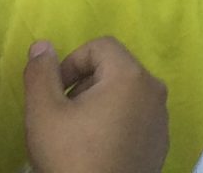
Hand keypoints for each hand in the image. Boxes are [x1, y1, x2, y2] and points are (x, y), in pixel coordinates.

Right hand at [23, 37, 168, 172]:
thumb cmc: (71, 157)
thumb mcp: (44, 114)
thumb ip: (40, 75)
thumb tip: (42, 45)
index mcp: (131, 76)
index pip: (101, 46)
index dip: (72, 63)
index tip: (55, 92)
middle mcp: (154, 90)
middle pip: (115, 68)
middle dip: (84, 84)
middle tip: (63, 115)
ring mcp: (162, 117)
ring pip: (125, 93)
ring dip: (98, 104)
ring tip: (77, 134)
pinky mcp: (160, 142)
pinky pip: (136, 117)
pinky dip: (115, 122)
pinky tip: (96, 149)